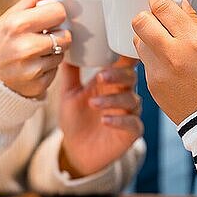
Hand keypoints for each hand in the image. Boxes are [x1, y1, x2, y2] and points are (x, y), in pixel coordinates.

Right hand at [0, 0, 71, 98]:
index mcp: (18, 24)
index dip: (54, 14)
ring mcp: (31, 69)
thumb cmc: (2, 38)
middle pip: (66, 35)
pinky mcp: (37, 85)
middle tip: (39, 36)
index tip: (44, 18)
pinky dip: (48, 68)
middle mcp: (25, 47)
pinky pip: (56, 71)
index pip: (59, 12)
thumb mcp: (14, 13)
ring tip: (34, 52)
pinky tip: (32, 65)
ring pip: (63, 54)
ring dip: (53, 52)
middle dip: (56, 34)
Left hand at [58, 58, 143, 177]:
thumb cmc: (76, 119)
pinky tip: (105, 120)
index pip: (123, 62)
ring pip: (131, 100)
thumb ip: (70, 72)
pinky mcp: (131, 132)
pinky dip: (120, 121)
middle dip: (118, 75)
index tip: (114, 46)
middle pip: (131, 77)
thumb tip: (64, 46)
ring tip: (93, 103)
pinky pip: (132, 123)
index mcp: (111, 81)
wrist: (76, 150)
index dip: (123, 54)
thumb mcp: (69, 93)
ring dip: (113, 100)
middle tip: (101, 76)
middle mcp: (123, 94)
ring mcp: (129, 113)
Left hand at [132, 0, 196, 123]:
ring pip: (137, 40)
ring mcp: (159, 71)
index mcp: (194, 39)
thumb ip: (191, 17)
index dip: (159, 0)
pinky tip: (167, 64)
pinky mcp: (151, 85)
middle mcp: (173, 54)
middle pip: (140, 20)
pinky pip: (144, 62)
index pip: (161, 6)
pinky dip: (152, 58)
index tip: (162, 2)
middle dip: (147, 16)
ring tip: (163, 43)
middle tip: (158, 21)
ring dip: (147, 37)